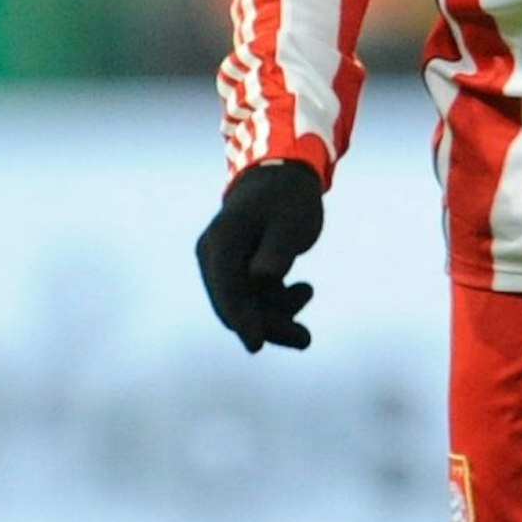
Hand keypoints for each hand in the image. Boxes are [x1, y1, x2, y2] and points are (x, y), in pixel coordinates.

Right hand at [195, 160, 324, 350]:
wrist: (283, 176)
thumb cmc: (289, 197)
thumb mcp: (292, 221)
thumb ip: (277, 249)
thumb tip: (261, 279)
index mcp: (223, 240)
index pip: (227, 288)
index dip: (241, 318)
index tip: (257, 346)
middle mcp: (214, 254)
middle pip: (233, 304)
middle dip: (268, 325)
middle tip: (305, 339)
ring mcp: (222, 263)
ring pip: (243, 306)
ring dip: (275, 317)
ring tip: (308, 302)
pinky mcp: (235, 270)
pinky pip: (251, 299)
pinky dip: (275, 305)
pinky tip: (303, 292)